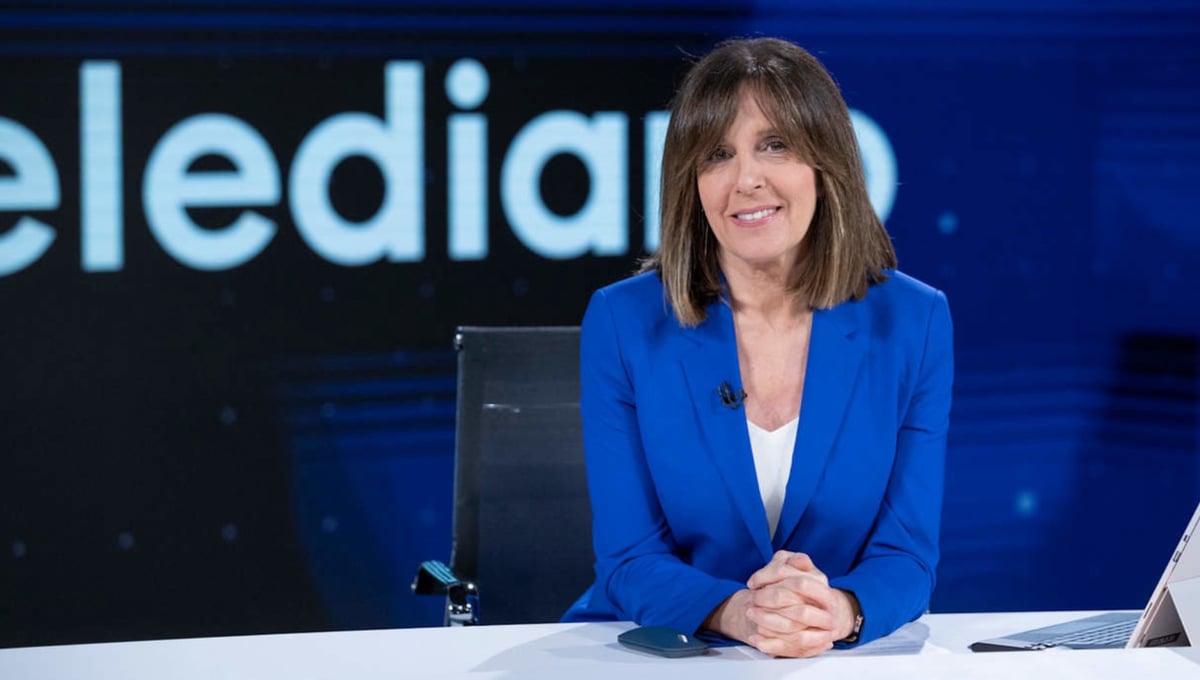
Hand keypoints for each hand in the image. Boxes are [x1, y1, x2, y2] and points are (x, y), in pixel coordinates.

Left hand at [741, 551, 858, 656]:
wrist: (817, 608)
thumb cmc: (801, 583)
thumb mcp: (794, 565)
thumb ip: (794, 560)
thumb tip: (802, 561)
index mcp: (821, 585)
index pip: (799, 583)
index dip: (770, 580)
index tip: (752, 582)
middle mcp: (824, 608)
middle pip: (798, 609)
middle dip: (770, 602)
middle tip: (752, 599)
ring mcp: (820, 629)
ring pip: (794, 630)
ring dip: (768, 622)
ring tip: (751, 614)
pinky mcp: (809, 646)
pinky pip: (789, 649)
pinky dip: (770, 645)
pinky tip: (756, 639)